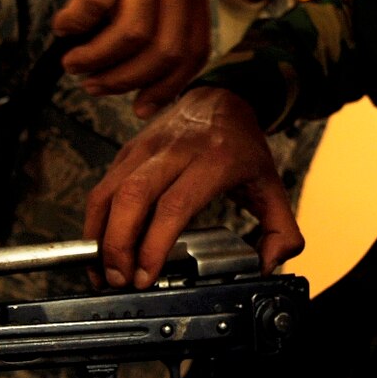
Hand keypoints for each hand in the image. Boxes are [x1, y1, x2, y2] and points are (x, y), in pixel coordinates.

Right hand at [49, 0, 209, 115]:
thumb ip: (157, 21)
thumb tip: (146, 90)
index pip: (193, 52)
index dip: (165, 86)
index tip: (136, 106)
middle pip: (163, 49)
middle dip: (125, 79)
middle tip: (92, 84)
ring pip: (132, 33)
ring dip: (97, 58)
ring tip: (72, 61)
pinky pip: (97, 4)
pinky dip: (77, 25)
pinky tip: (64, 25)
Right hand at [85, 87, 302, 287]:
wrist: (220, 97)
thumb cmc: (242, 146)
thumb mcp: (271, 186)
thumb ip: (281, 231)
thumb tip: (268, 266)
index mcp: (214, 161)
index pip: (174, 206)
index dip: (154, 245)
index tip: (146, 275)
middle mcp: (174, 151)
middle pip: (133, 198)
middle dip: (118, 245)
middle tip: (119, 279)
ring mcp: (146, 149)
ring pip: (109, 192)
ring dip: (99, 236)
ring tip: (103, 271)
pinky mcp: (127, 151)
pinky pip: (103, 188)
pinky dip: (95, 222)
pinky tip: (100, 248)